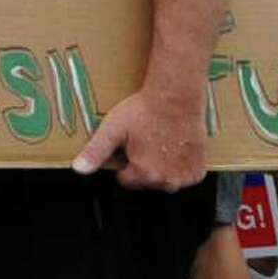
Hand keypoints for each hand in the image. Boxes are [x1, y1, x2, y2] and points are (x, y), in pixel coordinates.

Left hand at [74, 88, 208, 192]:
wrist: (176, 97)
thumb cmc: (144, 111)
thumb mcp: (112, 129)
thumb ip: (95, 152)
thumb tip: (79, 169)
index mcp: (144, 174)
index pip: (126, 180)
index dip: (124, 163)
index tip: (130, 146)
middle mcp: (166, 181)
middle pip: (146, 181)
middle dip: (144, 166)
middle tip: (145, 141)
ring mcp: (185, 177)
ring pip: (166, 180)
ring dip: (163, 167)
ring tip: (161, 142)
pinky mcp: (198, 170)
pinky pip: (185, 177)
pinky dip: (180, 166)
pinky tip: (176, 148)